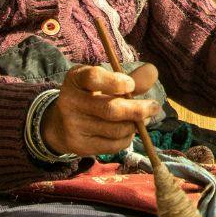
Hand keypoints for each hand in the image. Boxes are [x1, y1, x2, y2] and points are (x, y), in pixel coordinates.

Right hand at [43, 63, 160, 155]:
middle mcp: (70, 101)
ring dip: (134, 125)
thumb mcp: (104, 83)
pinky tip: (127, 131)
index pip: (93, 77)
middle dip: (137, 110)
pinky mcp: (80, 145)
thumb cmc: (91, 97)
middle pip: (110, 109)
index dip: (116, 82)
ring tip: (141, 119)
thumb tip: (153, 71)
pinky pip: (113, 145)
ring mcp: (73, 126)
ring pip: (116, 130)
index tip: (131, 85)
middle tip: (154, 107)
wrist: (61, 125)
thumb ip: (130, 78)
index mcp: (76, 79)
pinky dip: (126, 138)